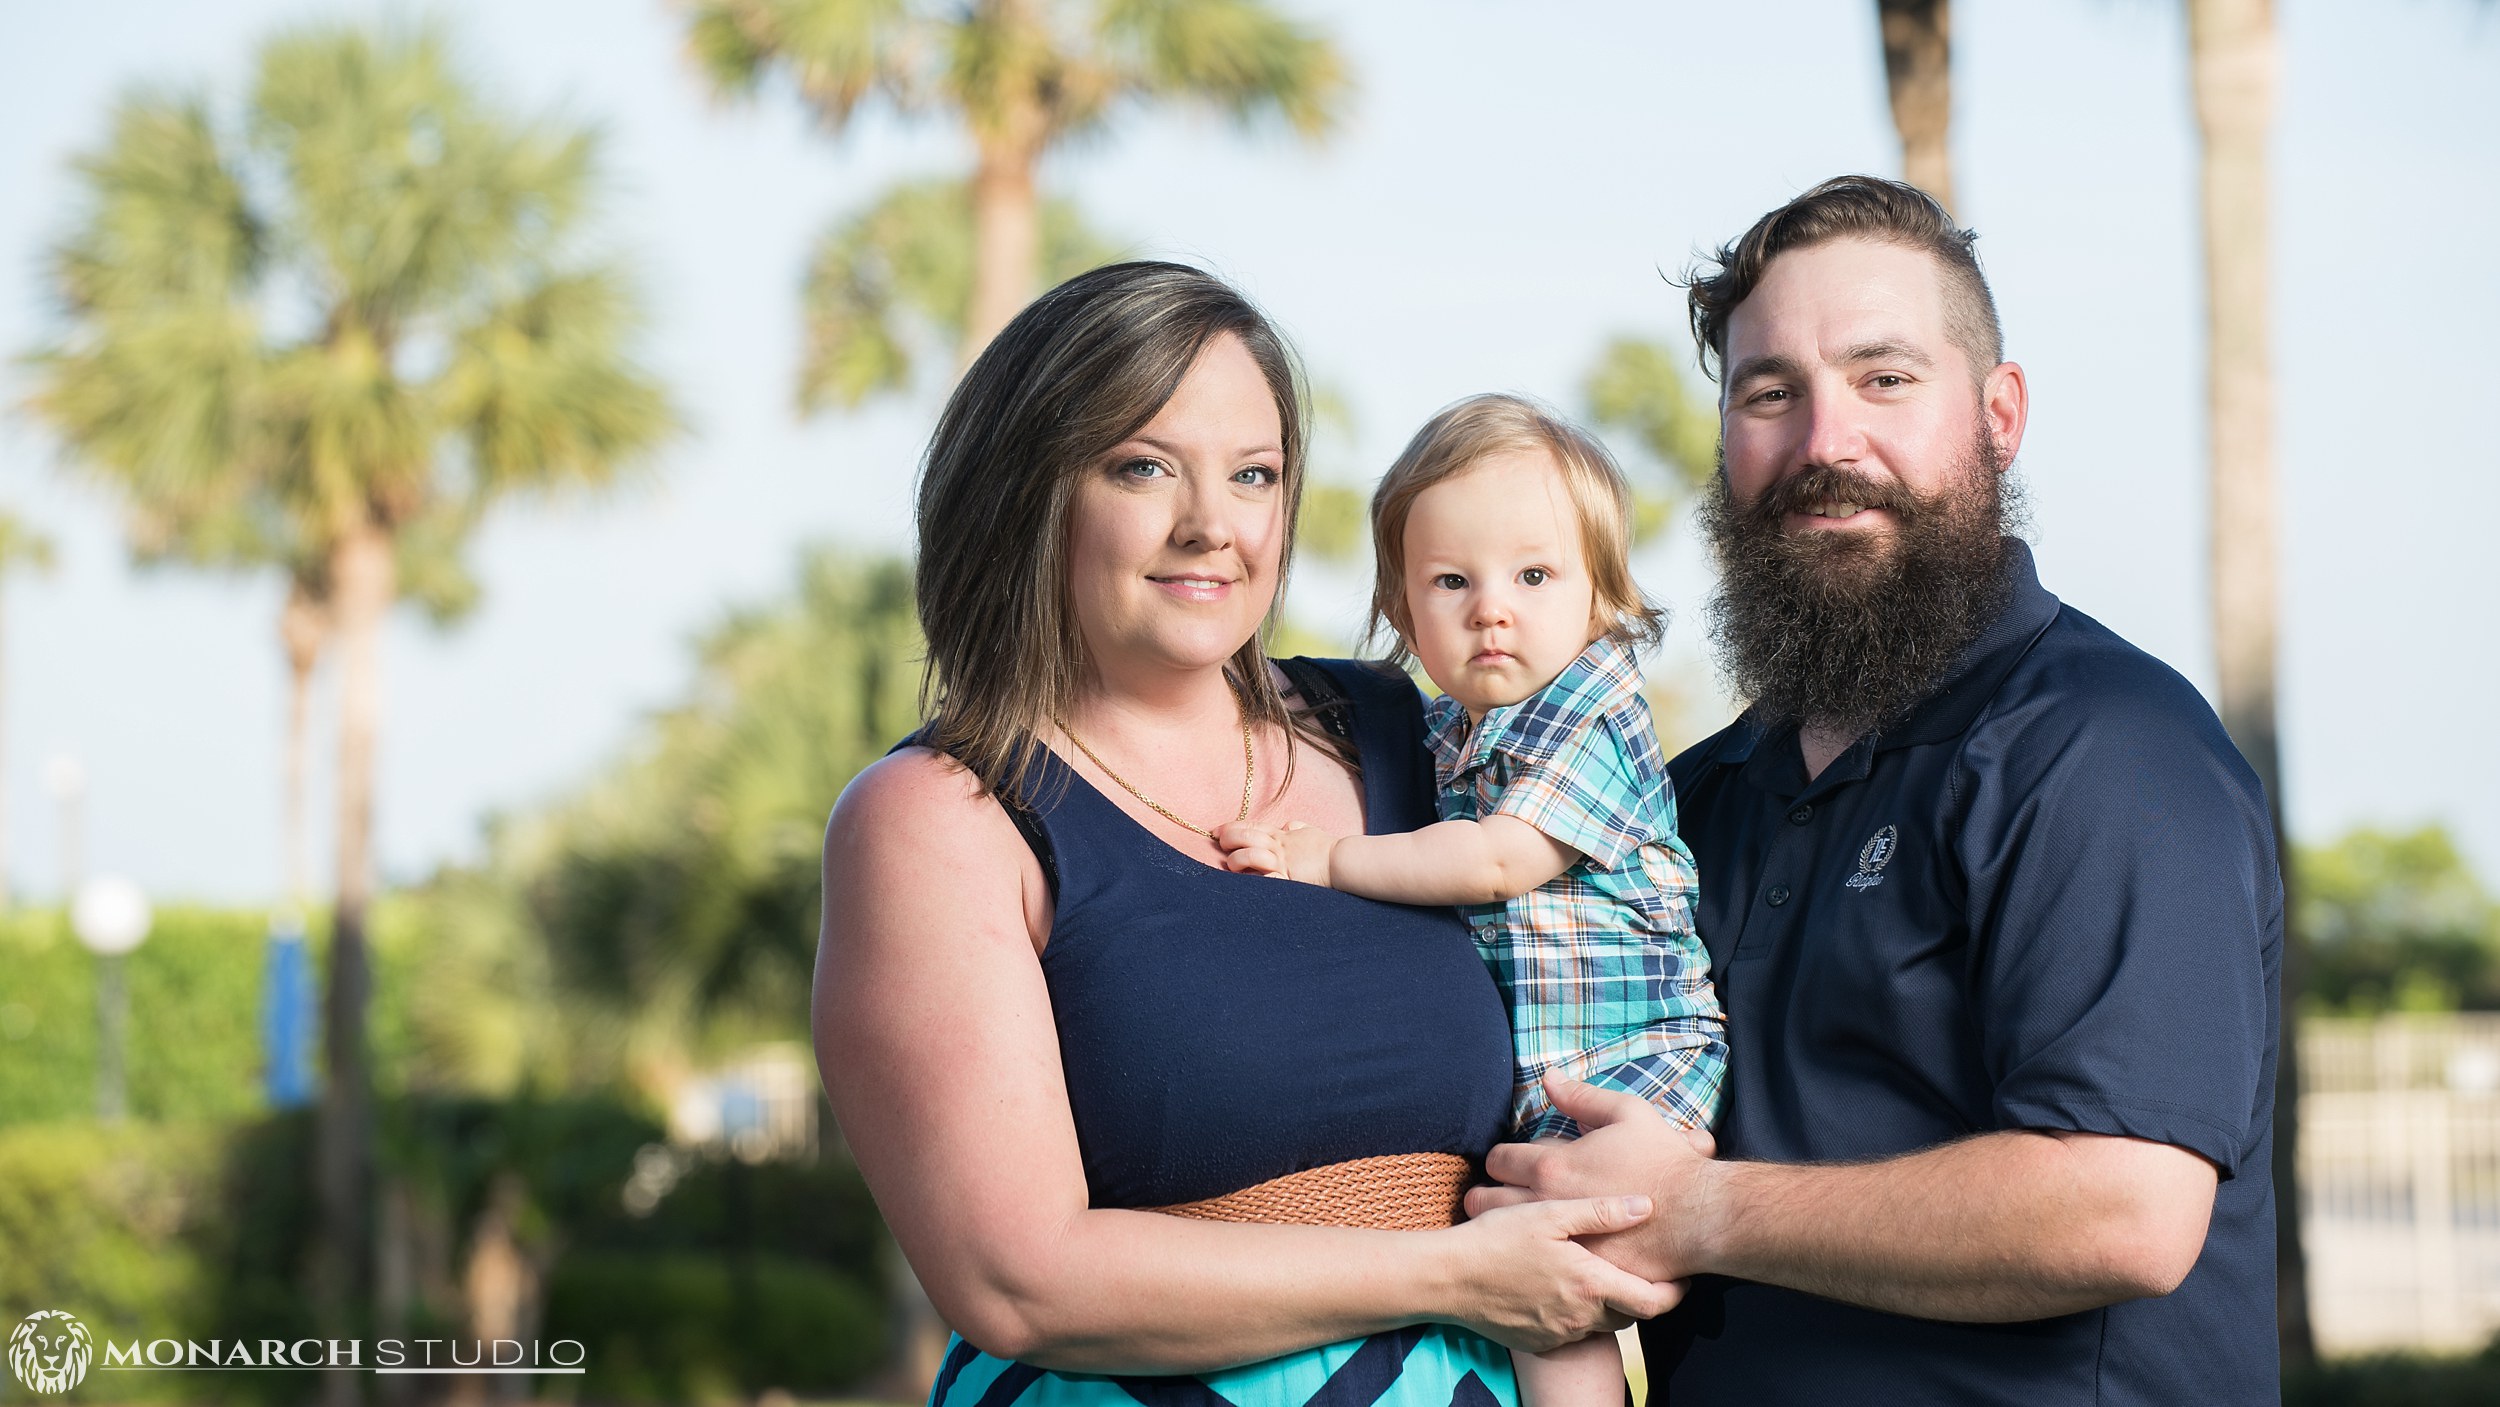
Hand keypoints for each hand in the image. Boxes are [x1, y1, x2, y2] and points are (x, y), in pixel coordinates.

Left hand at [1213, 819, 1338, 885]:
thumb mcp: (1311, 833)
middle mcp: (1279, 847)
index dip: (1231, 827)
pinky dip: (1256, 881)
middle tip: (1221, 844)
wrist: (1343, 861)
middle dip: (1229, 838)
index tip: (1215, 831)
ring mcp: (1283, 863)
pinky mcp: (1288, 880)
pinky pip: (1267, 879)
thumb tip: (1290, 825)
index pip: (1252, 826)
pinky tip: (1245, 883)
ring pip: (1251, 855)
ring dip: (1238, 860)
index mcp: (1282, 836)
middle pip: (1247, 837)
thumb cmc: (1327, 849)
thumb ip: (1297, 829)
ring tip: (1233, 867)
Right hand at [1444, 1194, 1685, 1351]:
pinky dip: (1577, 1313)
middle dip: (1641, 1296)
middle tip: (1640, 1269)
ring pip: (1601, 1323)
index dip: (1675, 1293)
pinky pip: (1571, 1331)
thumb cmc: (1496, 1240)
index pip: (1654, 1302)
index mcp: (1590, 1283)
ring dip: (1607, 1304)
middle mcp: (1581, 1317)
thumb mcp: (1549, 1214)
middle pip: (1631, 1315)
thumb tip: (1647, 1205)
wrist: (1447, 1280)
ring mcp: (1559, 1334)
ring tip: (1598, 1274)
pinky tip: (1561, 1288)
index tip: (1682, 1278)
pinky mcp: (1539, 1343)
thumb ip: (1601, 1211)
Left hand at [1465, 1074, 1723, 1282]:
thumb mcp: (1627, 1113)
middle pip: (1485, 1201)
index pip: (1498, 1160)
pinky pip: (1535, 1263)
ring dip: (1498, 1228)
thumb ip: (1583, 1096)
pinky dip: (1529, 1256)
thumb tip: (1550, 1077)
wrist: (1699, 1215)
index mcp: (1551, 1164)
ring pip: (1503, 1236)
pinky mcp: (1576, 1269)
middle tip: (1492, 1198)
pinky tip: (1535, 1253)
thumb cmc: (1665, 1161)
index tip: (1508, 1165)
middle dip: (1484, 1196)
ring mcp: (1558, 1241)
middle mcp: (1545, 1203)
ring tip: (1506, 1227)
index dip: (1500, 1161)